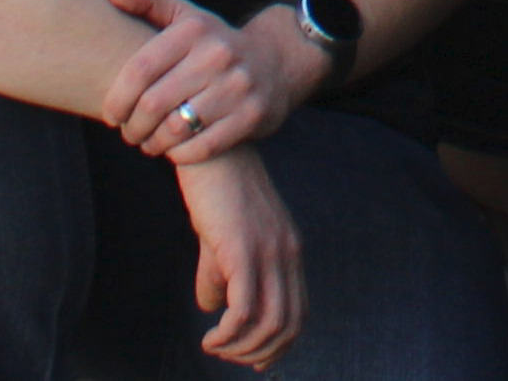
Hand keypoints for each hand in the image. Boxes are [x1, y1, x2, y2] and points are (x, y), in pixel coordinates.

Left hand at [104, 0, 300, 159]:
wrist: (276, 60)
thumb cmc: (215, 42)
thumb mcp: (186, 16)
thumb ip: (148, 1)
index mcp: (194, 30)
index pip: (140, 69)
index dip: (117, 98)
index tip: (111, 114)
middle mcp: (218, 55)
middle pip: (155, 103)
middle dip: (133, 126)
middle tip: (128, 133)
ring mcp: (238, 86)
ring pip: (177, 128)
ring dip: (154, 143)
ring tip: (148, 143)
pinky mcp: (252, 115)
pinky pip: (204, 146)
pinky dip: (181, 154)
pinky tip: (174, 150)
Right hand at [172, 146, 302, 367]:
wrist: (209, 148)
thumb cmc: (213, 190)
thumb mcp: (221, 238)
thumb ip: (220, 273)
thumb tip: (211, 308)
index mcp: (289, 249)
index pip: (298, 312)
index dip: (279, 344)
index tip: (253, 360)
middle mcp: (287, 253)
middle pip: (289, 324)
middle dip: (260, 353)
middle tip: (229, 357)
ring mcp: (268, 251)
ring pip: (269, 323)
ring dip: (241, 348)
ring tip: (216, 347)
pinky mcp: (243, 250)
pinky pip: (244, 310)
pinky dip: (229, 334)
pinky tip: (211, 336)